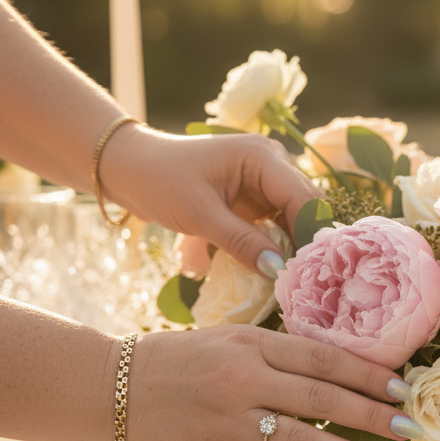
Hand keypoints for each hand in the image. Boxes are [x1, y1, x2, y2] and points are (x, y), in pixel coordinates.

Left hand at [103, 125, 319, 273]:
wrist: (128, 168)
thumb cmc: (159, 181)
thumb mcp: (200, 214)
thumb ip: (242, 242)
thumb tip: (280, 271)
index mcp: (263, 157)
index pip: (305, 199)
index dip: (311, 237)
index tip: (310, 275)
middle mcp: (273, 164)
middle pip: (307, 208)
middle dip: (307, 244)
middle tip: (304, 283)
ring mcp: (265, 181)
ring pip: (295, 218)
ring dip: (294, 247)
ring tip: (293, 282)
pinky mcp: (255, 197)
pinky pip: (278, 223)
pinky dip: (278, 246)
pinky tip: (276, 269)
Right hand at [124, 326, 419, 440]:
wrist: (110, 389)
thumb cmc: (178, 360)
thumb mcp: (228, 338)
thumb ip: (276, 352)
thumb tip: (336, 368)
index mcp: (251, 346)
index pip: (322, 359)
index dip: (367, 374)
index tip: (401, 388)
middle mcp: (243, 381)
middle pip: (321, 398)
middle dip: (371, 414)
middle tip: (409, 427)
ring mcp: (226, 422)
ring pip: (300, 440)